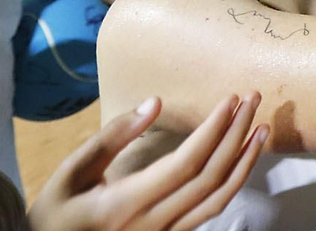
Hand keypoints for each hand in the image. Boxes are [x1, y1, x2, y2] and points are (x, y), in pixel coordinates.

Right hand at [26, 94, 267, 230]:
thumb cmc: (55, 213)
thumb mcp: (71, 172)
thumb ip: (112, 137)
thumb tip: (155, 102)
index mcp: (126, 204)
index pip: (186, 164)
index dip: (214, 130)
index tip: (230, 99)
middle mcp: (153, 225)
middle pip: (209, 178)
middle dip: (236, 135)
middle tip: (252, 99)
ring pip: (218, 200)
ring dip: (244, 161)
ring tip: (260, 128)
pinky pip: (210, 211)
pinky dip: (232, 182)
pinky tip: (241, 159)